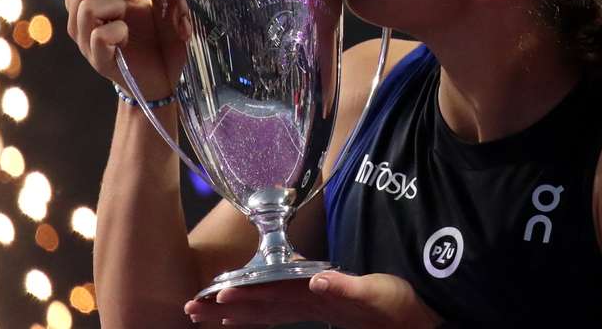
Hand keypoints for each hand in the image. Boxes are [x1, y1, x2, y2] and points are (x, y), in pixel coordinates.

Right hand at [64, 0, 181, 99]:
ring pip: (85, 8)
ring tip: (129, 18)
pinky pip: (100, 36)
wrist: (166, 77)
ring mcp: (86, 39)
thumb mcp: (161, 1)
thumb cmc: (160, 38)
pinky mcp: (97, 60)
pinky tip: (128, 38)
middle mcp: (81, 15)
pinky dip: (119, 32)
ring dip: (115, 7)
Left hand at [182, 270, 442, 327]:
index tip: (217, 293)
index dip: (246, 293)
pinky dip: (253, 312)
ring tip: (201, 313)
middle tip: (192, 309)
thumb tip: (319, 280)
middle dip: (225, 308)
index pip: (274, 294)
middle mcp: (308, 305)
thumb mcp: (376, 293)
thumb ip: (346, 286)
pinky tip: (237, 313)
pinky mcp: (316, 308)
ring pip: (263, 312)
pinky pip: (276, 312)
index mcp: (318, 298)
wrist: (409, 321)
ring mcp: (310, 309)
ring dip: (231, 312)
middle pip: (259, 308)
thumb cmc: (395, 307)